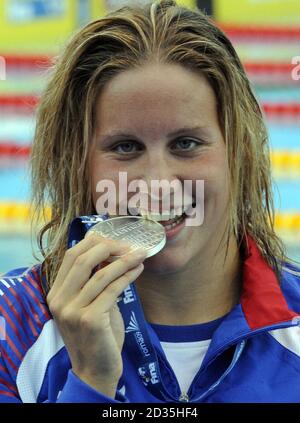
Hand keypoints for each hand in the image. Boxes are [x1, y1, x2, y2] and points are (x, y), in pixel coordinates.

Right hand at [46, 233, 145, 397]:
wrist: (95, 370)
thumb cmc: (97, 335)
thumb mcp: (89, 304)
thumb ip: (94, 282)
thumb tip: (114, 254)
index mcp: (56, 293)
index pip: (71, 255)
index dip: (94, 242)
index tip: (115, 240)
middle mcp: (59, 300)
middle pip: (83, 259)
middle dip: (109, 247)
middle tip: (130, 246)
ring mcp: (72, 311)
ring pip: (100, 274)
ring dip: (124, 261)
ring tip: (141, 254)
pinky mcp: (90, 320)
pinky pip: (112, 289)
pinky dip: (127, 276)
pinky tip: (138, 270)